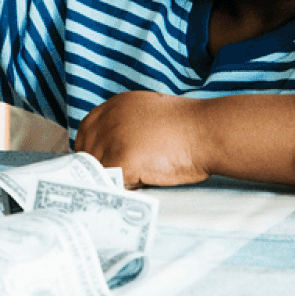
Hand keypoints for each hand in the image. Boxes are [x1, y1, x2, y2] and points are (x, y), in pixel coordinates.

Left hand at [76, 91, 211, 187]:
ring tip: (137, 179)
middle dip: (99, 167)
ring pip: (98, 170)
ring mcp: (113, 139)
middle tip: (116, 180)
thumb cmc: (190, 127)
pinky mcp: (121, 160)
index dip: (91, 150)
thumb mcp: (150, 114)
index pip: (86, 130)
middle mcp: (108, 119)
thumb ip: (128, 125)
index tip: (99, 164)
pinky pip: (112, 183)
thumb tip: (114, 148)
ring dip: (113, 179)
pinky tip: (141, 185)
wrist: (208, 131)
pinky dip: (124, 189)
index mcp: (115, 106)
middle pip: (87, 151)